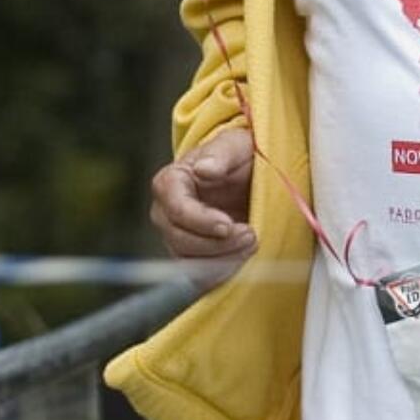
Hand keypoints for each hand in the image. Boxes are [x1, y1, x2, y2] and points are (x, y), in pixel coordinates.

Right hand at [150, 128, 256, 282]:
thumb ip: (220, 154)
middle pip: (180, 239)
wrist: (249, 175)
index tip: (229, 225)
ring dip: (223, 259)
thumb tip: (204, 168)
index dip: (201, 221)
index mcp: (171, 182)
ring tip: (252, 244)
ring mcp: (176, 236)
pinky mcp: (192, 255)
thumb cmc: (240, 155)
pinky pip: (199, 274)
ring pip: (190, 261)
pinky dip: (222, 272)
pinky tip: (243, 260)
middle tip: (251, 236)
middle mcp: (166, 212)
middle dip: (217, 243)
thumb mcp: (236, 145)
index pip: (176, 208)